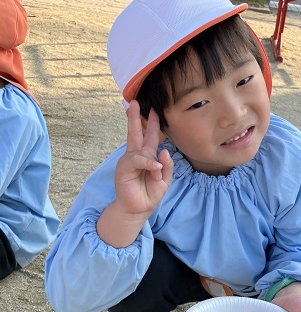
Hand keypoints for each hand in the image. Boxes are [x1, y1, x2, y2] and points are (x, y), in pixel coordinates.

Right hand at [114, 100, 172, 215]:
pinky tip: (154, 170)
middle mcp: (137, 155)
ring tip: (156, 172)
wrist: (139, 209)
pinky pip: (137, 160)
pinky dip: (147, 164)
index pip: (149, 136)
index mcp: (147, 156)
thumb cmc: (150, 194)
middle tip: (134, 102)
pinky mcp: (123, 168)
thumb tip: (164, 152)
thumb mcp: (165, 180)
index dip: (151, 123)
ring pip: (140, 150)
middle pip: (135, 133)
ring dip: (150, 160)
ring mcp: (129, 161)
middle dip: (135, 118)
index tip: (153, 109)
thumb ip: (166, 166)